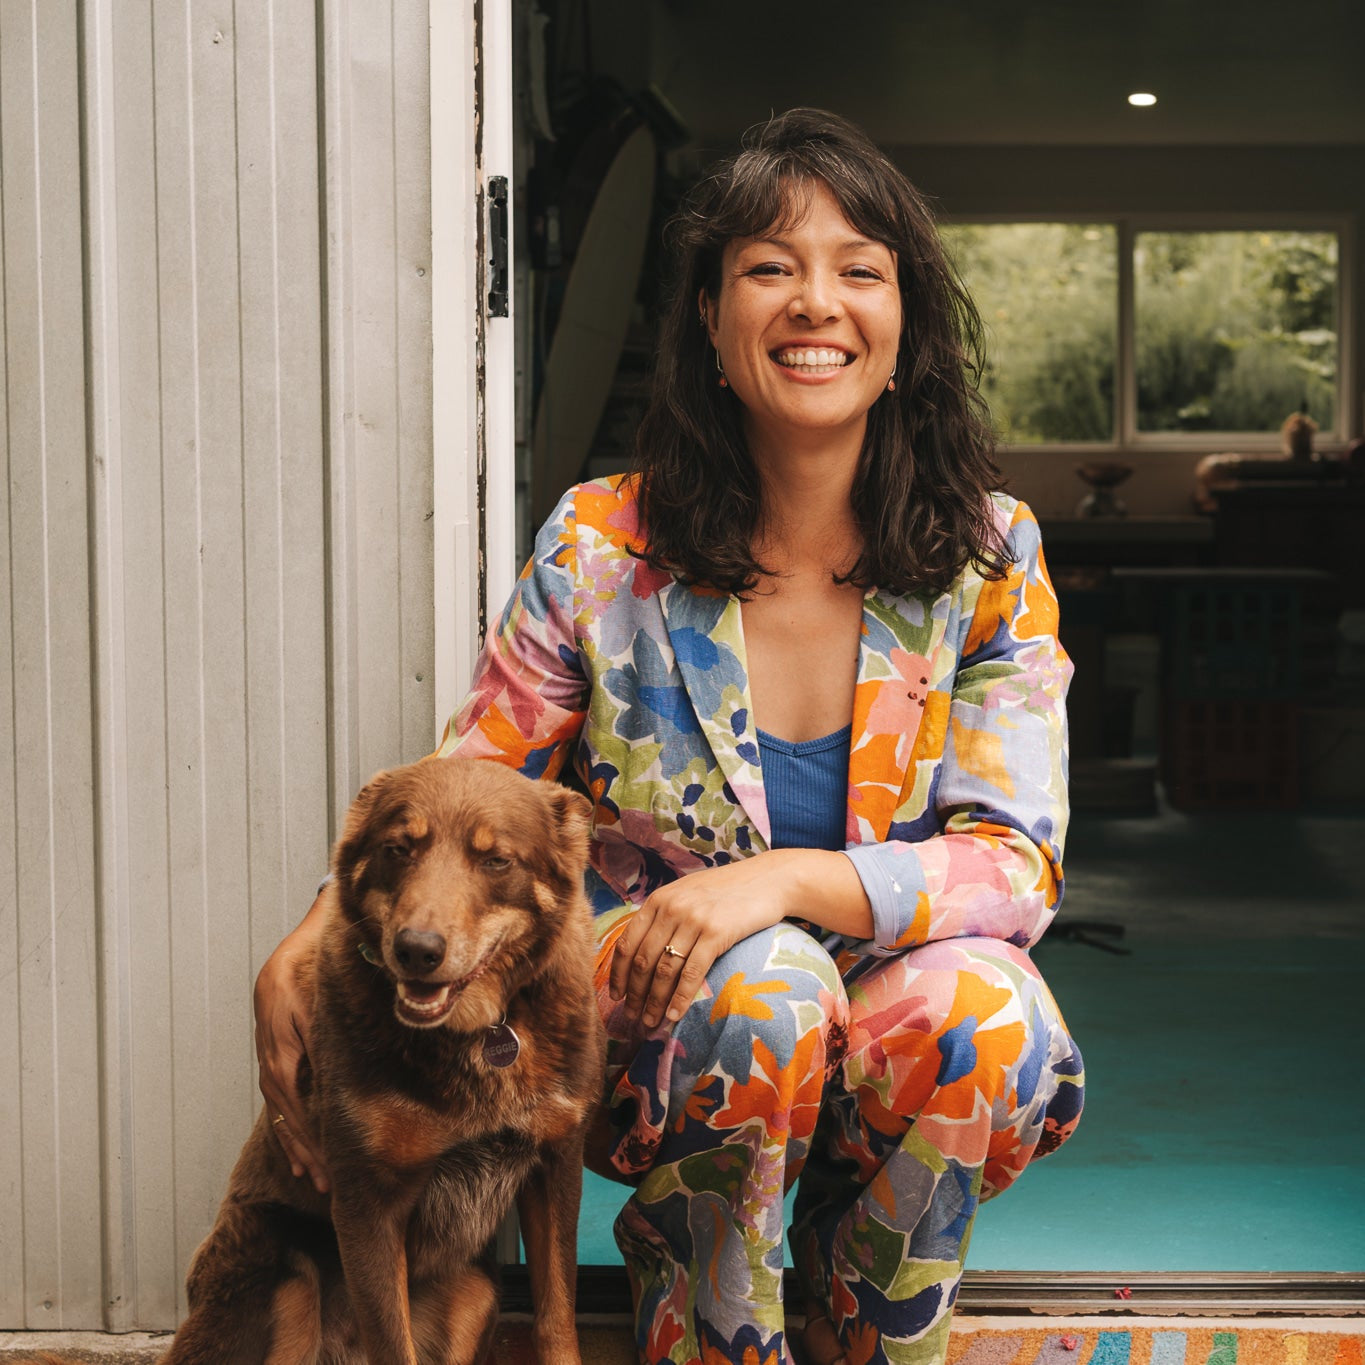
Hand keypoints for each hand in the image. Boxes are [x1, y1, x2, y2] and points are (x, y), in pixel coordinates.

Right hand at [254, 910, 328, 1192]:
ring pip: (281, 1106)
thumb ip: (336, 1015)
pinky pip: (280, 1096)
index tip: (331, 1155)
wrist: (306, 935)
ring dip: (299, 1143)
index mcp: (280, 1026)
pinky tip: (301, 1156)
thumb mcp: (324, 980)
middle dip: (308, 1144)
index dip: (310, 1125)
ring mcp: (270, 1049)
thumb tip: (360, 1048)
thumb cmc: (321, 954)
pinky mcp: (277, 1052)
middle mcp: (271, 1043)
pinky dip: (291, 1126)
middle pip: (286, 1105)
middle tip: (330, 1180)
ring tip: (317, 1178)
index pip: (294, 1089)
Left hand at [608, 851, 805, 1029]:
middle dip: (635, 994)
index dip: (618, 974)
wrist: (768, 879)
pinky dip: (680, 998)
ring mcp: (694, 920)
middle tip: (631, 1017)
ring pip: (664, 970)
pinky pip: (692, 972)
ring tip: (650, 1022)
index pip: (627, 943)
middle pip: (643, 960)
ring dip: (654, 1002)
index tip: (616, 996)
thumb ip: (665, 915)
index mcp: (659, 900)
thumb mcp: (687, 894)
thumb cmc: (727, 890)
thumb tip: (643, 950)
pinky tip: (674, 1015)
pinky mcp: (717, 933)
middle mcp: (671, 908)